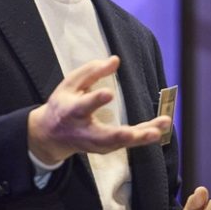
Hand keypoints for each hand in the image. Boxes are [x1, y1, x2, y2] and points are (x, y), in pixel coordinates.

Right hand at [26, 55, 170, 163]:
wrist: (51, 136)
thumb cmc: (63, 104)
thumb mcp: (70, 83)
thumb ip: (92, 71)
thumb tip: (115, 60)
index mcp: (71, 111)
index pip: (83, 106)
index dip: (95, 101)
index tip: (108, 94)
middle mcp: (84, 131)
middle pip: (103, 136)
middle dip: (121, 135)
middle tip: (134, 132)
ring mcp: (95, 144)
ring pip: (119, 143)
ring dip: (140, 137)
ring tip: (159, 129)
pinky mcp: (105, 148)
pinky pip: (126, 144)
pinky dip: (142, 137)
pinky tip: (159, 130)